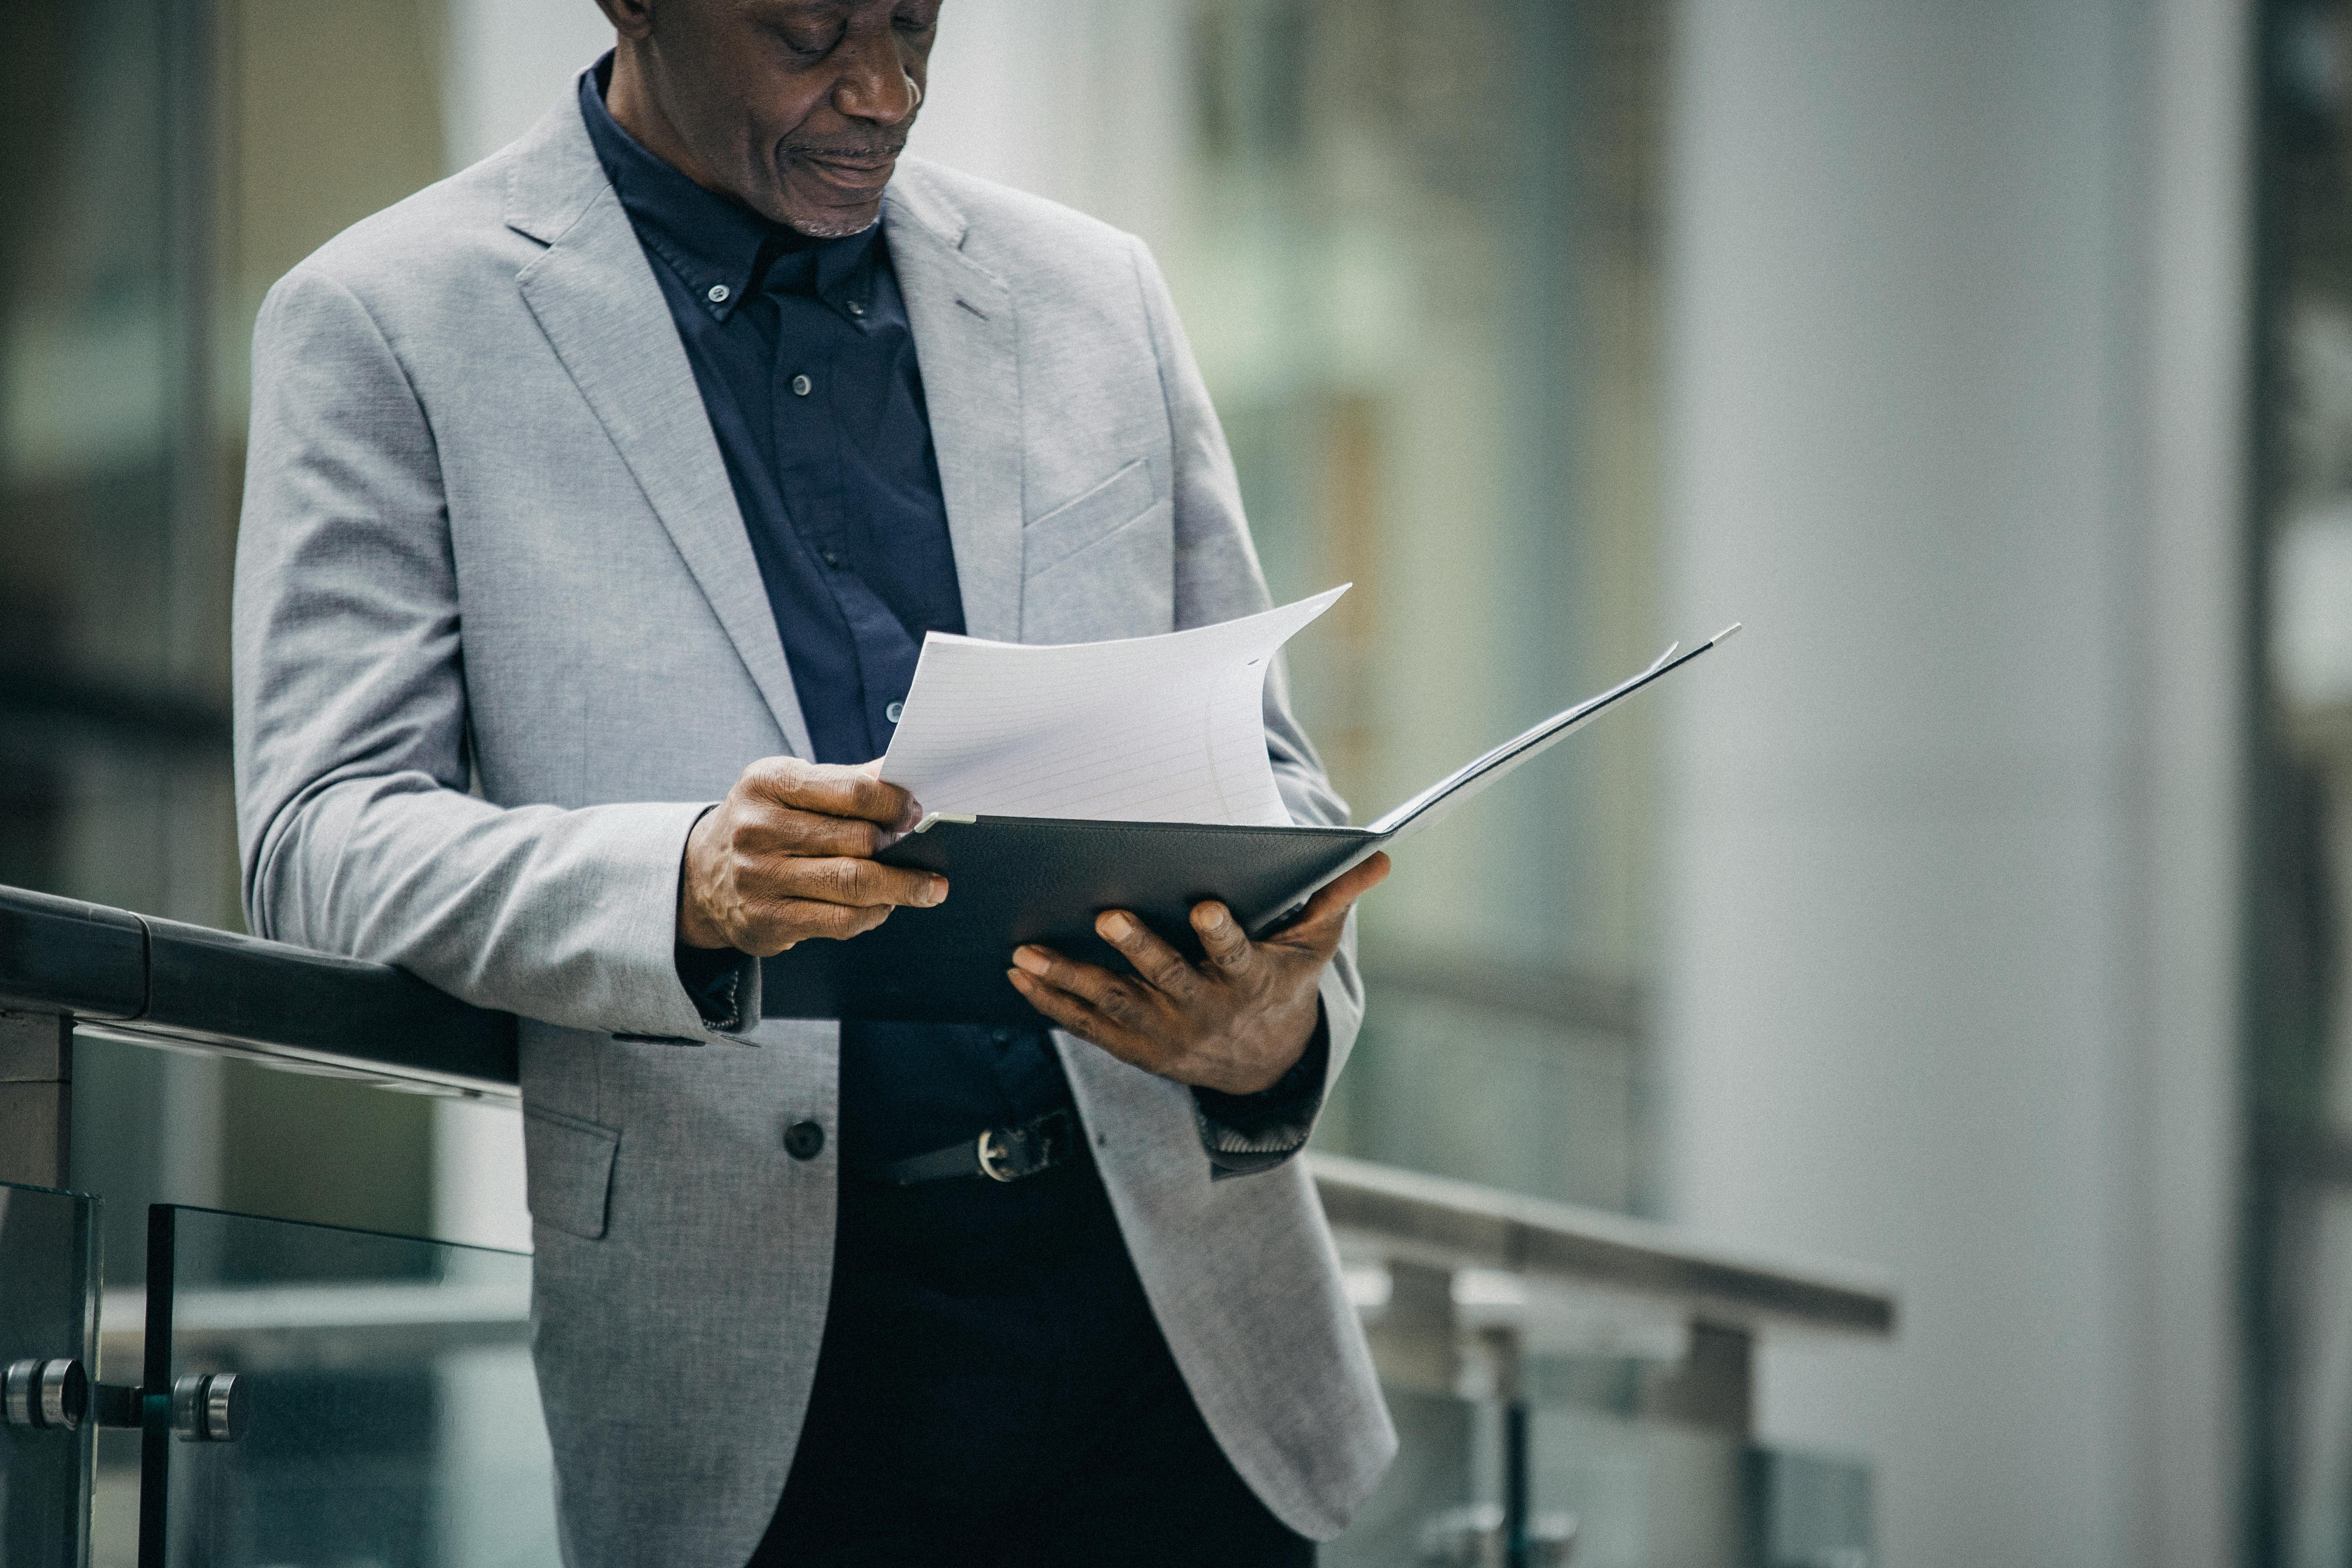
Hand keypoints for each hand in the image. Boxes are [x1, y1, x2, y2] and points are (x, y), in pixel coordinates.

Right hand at [678, 757, 945, 956]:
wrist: (704, 873)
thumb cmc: (766, 822)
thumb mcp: (792, 785)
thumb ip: (846, 781)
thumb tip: (905, 774)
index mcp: (768, 782)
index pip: (852, 790)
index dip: (895, 803)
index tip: (916, 812)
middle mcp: (757, 828)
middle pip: (858, 840)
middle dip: (899, 847)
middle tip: (921, 849)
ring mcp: (759, 878)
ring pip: (853, 884)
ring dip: (901, 887)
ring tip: (927, 886)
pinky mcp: (766, 920)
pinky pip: (839, 922)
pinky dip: (873, 915)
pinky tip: (885, 906)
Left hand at [1006, 853, 1390, 1094]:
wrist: (1260, 1063)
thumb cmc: (1283, 982)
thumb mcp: (1313, 946)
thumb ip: (1335, 900)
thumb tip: (1381, 858)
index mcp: (1249, 981)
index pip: (1237, 956)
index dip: (1223, 934)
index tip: (1208, 907)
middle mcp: (1205, 1011)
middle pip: (1167, 979)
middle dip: (1137, 948)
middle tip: (1106, 916)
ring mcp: (1165, 1033)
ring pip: (1114, 1003)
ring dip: (1069, 978)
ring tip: (1026, 952)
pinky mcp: (1134, 1047)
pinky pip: (1088, 1025)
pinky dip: (1052, 1003)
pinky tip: (1019, 977)